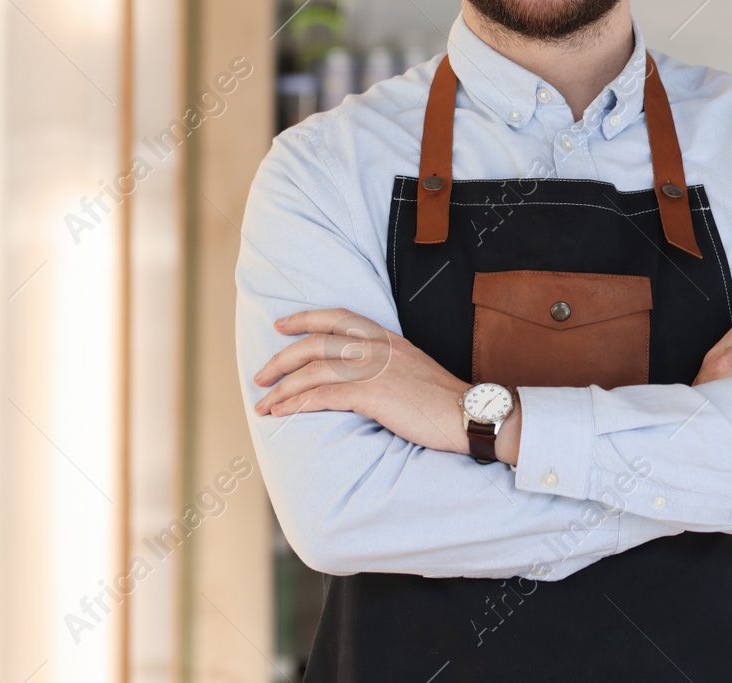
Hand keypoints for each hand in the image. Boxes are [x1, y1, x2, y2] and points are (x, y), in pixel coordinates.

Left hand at [252, 308, 472, 454]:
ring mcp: (374, 369)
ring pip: (313, 371)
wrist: (470, 414)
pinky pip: (323, 396)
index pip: (338, 317)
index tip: (281, 326)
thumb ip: (386, 364)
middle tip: (260, 376)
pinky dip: (297, 403)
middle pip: (315, 343)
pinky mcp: (373, 394)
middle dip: (281, 359)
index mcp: (387, 338)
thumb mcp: (413, 369)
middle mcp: (377, 347)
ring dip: (282, 388)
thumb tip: (358, 376)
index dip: (305, 318)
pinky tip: (283, 412)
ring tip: (263, 404)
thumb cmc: (444, 401)